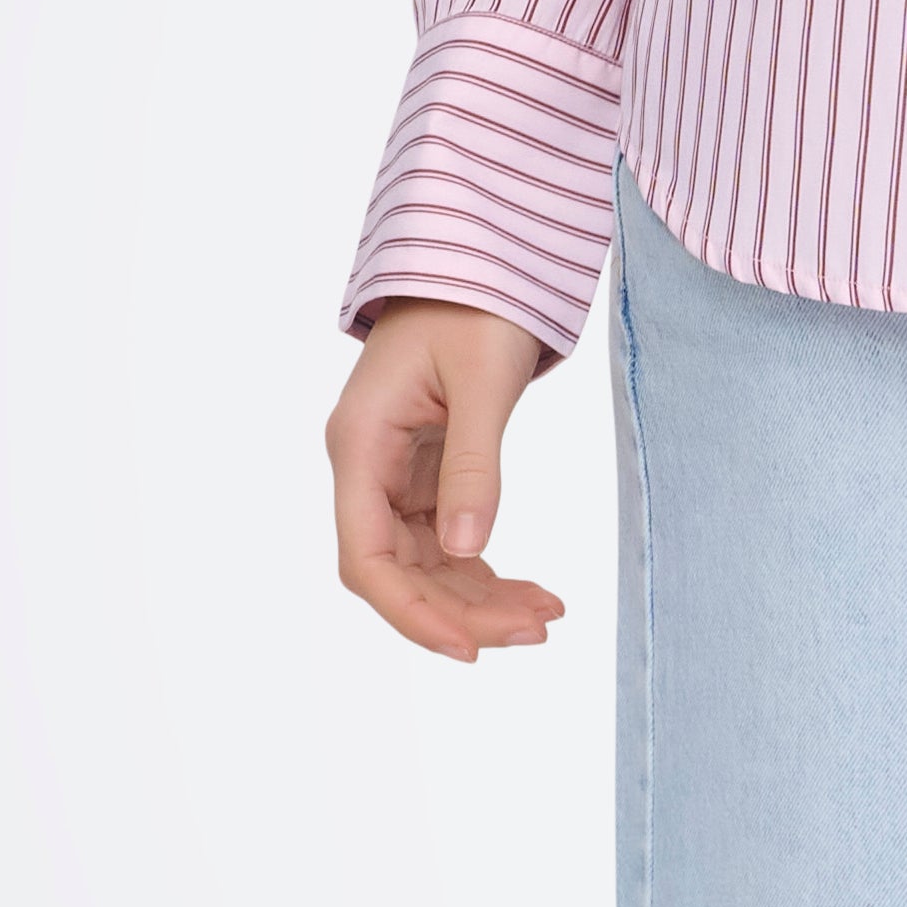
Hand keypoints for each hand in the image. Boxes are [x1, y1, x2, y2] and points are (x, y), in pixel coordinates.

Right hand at [328, 297, 569, 662]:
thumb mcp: (481, 381)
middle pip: (398, 571)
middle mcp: (366, 467)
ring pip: (425, 565)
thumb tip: (470, 549)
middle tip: (537, 630)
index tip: (467, 649)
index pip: (366, 557)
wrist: (476, 257)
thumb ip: (473, 464)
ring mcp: (394, 473)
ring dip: (479, 599)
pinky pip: (447, 541)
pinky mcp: (424, 473)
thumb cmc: (473, 303)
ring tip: (547, 617)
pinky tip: (533, 593)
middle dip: (462, 611)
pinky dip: (485, 572)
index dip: (411, 612)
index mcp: (359, 446)